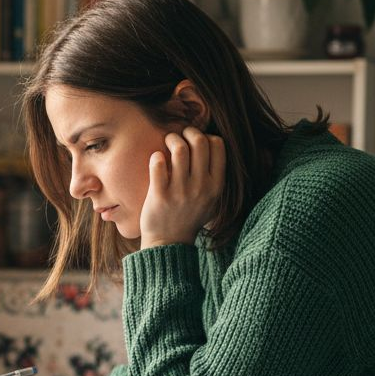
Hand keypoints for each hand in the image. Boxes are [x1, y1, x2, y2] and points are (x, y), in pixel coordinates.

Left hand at [139, 127, 224, 248]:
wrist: (169, 243)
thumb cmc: (189, 216)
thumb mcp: (212, 199)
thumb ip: (214, 175)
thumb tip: (210, 143)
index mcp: (216, 185)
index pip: (218, 145)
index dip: (205, 136)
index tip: (195, 140)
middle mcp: (201, 187)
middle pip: (200, 141)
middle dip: (188, 131)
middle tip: (179, 136)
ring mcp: (181, 191)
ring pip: (180, 149)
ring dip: (172, 139)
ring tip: (167, 143)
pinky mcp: (160, 196)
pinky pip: (158, 164)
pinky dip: (156, 156)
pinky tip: (156, 159)